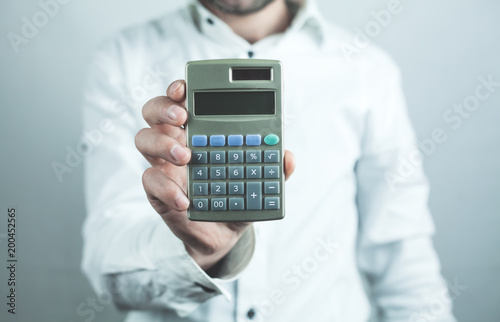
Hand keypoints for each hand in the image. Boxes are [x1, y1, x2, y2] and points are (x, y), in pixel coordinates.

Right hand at [135, 80, 295, 270]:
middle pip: (154, 111)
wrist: (224, 235)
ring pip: (143, 139)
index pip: (183, 100)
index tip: (184, 88)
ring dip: (162, 143)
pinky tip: (186, 199)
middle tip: (182, 117)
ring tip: (186, 157)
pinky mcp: (157, 191)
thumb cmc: (237, 198)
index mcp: (200, 130)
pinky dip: (166, 188)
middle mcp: (177, 141)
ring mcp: (164, 165)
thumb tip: (288, 157)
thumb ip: (275, 169)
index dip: (179, 89)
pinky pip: (149, 181)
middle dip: (163, 107)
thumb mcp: (260, 183)